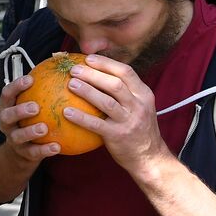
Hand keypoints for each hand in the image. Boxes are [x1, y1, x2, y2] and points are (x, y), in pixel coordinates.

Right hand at [0, 73, 61, 164]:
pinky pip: (33, 153)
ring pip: (18, 136)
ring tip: (44, 128)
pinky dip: (44, 150)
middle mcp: (6, 123)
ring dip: (30, 132)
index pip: (7, 94)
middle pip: (7, 115)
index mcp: (7, 107)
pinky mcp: (23, 154)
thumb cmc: (29, 120)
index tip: (30, 79)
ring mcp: (13, 139)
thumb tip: (62, 61)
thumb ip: (42, 88)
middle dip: (19, 110)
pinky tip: (57, 147)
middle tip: (35, 107)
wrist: (20, 152)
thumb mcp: (31, 104)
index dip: (16, 86)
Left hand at [64, 54, 173, 178]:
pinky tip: (66, 112)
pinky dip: (81, 117)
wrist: (149, 157)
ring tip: (71, 84)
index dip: (106, 64)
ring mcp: (129, 121)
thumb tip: (97, 76)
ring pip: (107, 102)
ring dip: (87, 91)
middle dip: (93, 74)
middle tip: (74, 70)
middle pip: (115, 84)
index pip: (126, 72)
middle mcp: (138, 105)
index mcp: (144, 94)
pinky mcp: (118, 136)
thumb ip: (124, 93)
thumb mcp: (139, 107)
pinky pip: (97, 125)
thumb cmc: (137, 130)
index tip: (88, 58)